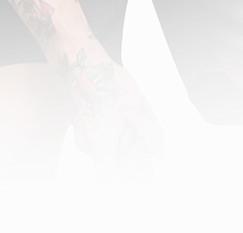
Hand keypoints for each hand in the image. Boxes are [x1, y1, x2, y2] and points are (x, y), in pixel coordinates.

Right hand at [61, 48, 166, 185]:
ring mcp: (81, 137)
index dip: (124, 179)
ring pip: (103, 151)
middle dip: (124, 154)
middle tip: (134, 133)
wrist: (82, 63)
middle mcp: (86, 144)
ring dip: (116, 141)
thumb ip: (151, 131)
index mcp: (99, 143)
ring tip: (122, 118)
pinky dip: (109, 133)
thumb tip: (160, 152)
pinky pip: (98, 140)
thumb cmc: (106, 80)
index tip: (136, 170)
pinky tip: (114, 114)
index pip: (108, 179)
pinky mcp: (81, 128)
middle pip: (108, 165)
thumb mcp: (137, 103)